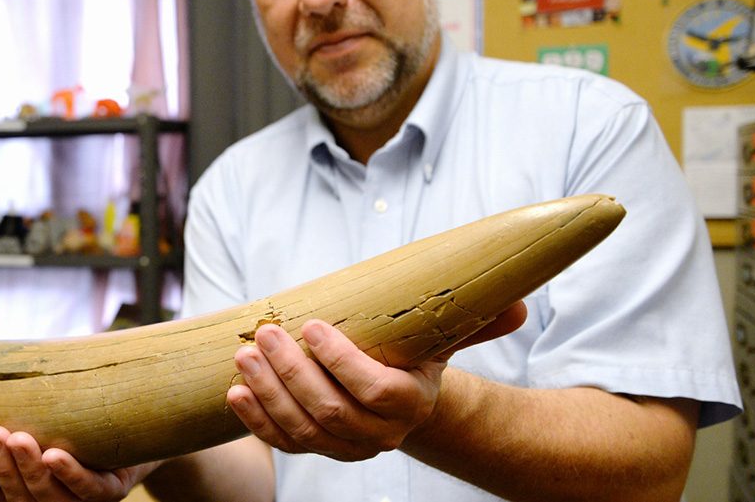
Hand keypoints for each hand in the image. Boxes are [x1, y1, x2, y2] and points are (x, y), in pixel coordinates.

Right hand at [0, 426, 155, 501]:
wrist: (137, 429)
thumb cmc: (80, 436)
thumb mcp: (41, 442)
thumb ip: (9, 459)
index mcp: (35, 499)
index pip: (1, 499)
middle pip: (23, 498)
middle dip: (4, 467)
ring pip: (51, 495)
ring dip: (30, 468)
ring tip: (17, 438)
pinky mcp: (114, 491)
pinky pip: (90, 488)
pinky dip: (70, 474)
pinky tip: (54, 455)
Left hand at [225, 302, 526, 461]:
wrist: (395, 394)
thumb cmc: (415, 354)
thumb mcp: (442, 336)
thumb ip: (474, 321)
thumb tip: (519, 307)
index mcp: (411, 403)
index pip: (376, 392)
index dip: (342, 363)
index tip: (314, 325)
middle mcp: (380, 435)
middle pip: (332, 413)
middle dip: (293, 373)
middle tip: (266, 334)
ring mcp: (345, 447)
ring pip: (304, 431)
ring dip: (268, 394)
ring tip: (244, 357)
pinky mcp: (315, 448)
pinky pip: (285, 444)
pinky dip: (258, 422)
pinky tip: (236, 394)